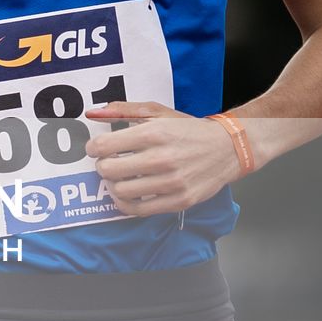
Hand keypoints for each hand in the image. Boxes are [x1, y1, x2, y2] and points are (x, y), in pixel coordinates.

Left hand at [86, 101, 242, 215]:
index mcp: (154, 133)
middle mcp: (162, 158)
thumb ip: (123, 110)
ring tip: (119, 178)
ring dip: (112, 185)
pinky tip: (127, 194)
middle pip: (109, 170)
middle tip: (108, 163)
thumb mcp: (158, 112)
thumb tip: (92, 114)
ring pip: (121, 191)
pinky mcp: (180, 200)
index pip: (104, 145)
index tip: (96, 149)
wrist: (229, 148)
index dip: (93, 148)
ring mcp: (172, 182)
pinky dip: (125, 203)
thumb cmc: (189, 130)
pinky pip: (138, 210)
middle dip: (102, 166)